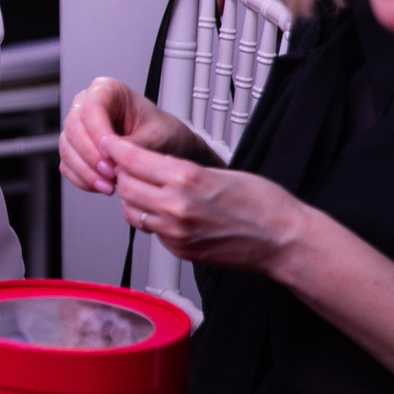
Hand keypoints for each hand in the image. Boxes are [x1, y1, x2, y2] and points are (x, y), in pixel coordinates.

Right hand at [58, 77, 207, 194]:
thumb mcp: (156, 136)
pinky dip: (81, 178)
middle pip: (74, 128)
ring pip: (67, 147)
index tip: (111, 156)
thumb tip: (114, 158)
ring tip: (108, 185)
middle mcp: (88, 104)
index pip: (91, 109)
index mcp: (108, 90)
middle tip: (111, 174)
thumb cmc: (162, 131)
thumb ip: (133, 145)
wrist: (166, 145)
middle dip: (90, 156)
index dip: (97, 134)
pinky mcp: (76, 147)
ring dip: (85, 171)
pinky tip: (100, 185)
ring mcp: (80, 126)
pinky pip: (67, 163)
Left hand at [105, 134, 306, 273]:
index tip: (109, 142)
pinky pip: (150, 230)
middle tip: (127, 165)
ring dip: (133, 198)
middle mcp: (175, 207)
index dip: (115, 148)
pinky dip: (150, 218)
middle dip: (122, 173)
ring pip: (131, 210)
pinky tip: (164, 210)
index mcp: (185, 178)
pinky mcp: (180, 251)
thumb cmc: (261, 202)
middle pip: (124, 185)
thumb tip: (148, 163)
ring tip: (146, 188)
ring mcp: (176, 233)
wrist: (283, 239)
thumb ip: (178, 167)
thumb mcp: (216, 170)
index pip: (130, 159)